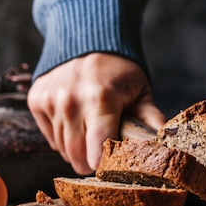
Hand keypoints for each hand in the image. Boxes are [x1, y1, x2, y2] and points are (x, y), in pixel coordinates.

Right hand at [27, 53, 166, 174]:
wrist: (87, 40)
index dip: (105, 166)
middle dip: (92, 162)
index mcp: (101, 100)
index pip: (97, 152)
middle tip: (105, 151)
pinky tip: (76, 121)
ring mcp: (51, 101)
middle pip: (77, 157)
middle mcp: (71, 101)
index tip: (113, 166)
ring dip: (77, 149)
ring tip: (91, 131)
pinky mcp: (36, 101)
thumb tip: (169, 145)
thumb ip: (152, 120)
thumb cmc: (118, 71)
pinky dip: (63, 137)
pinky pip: (50, 138)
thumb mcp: (140, 91)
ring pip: (62, 150)